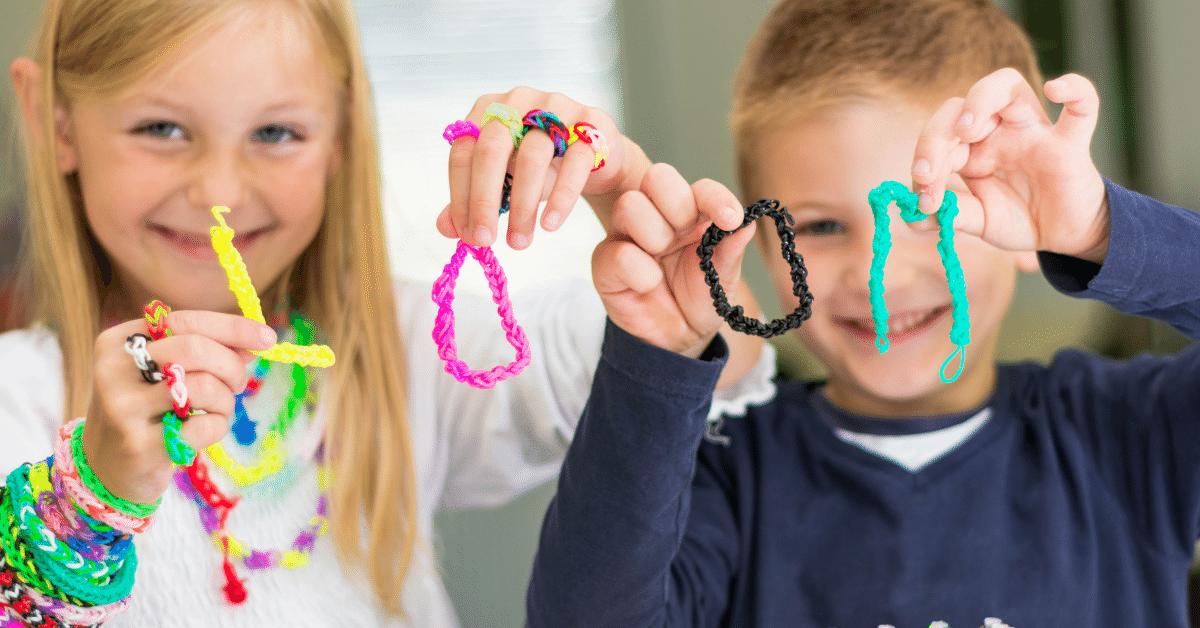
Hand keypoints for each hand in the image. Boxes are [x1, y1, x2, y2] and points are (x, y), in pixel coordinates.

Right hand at [82, 311, 275, 504]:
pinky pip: (204, 426)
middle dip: (232, 366)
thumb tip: (257, 340)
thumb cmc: (146, 412)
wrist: (104, 470)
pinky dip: (217, 427)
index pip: (185, 321)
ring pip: (204, 387)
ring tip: (217, 412)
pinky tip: (202, 433)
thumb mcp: (165, 374)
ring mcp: (123, 408)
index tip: (268, 338)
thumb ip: (207, 352)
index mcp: (120, 342)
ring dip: (226, 401)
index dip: (233, 328)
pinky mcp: (139, 445)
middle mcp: (114, 370)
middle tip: (239, 384)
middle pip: (196, 349)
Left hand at [437, 87, 650, 249]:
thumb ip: (473, 200)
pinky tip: (549, 225)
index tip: (466, 235)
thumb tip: (445, 228)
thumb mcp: (504, 182)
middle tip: (484, 240)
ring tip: (519, 241)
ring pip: (531, 158)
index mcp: (488, 110)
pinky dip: (560, 198)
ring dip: (522, 207)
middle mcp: (518, 101)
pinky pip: (573, 163)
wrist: (594, 156)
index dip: (460, 196)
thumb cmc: (541, 166)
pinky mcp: (591, 124)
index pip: (463, 152)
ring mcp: (557, 108)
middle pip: (491, 150)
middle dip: (484, 200)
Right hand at [592, 164, 750, 357]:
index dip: (715, 198)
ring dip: (656, 237)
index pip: (700, 187)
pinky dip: (640, 273)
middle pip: (657, 178)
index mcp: (691, 213)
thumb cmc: (701, 299)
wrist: (678, 339)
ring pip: (630, 205)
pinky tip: (649, 285)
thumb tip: (748, 223)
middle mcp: (657, 216)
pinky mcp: (605, 262)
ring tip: (663, 263)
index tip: (730, 219)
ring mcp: (627, 235)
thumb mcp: (724, 277)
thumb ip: (732, 250)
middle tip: (687, 238)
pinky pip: (618, 253)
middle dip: (678, 207)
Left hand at [911, 69, 1109, 262]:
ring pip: (1008, 86)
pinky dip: (1075, 89)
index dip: (924, 165)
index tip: (923, 201)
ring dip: (980, 100)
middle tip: (926, 173)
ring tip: (965, 130)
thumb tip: (913, 216)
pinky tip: (1055, 88)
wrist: (1064, 235)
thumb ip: (950, 214)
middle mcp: (998, 130)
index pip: (939, 140)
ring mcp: (1034, 131)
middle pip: (959, 107)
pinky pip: (1083, 106)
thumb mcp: (979, 220)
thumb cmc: (1019, 217)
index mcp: (971, 147)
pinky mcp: (1070, 144)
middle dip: (935, 137)